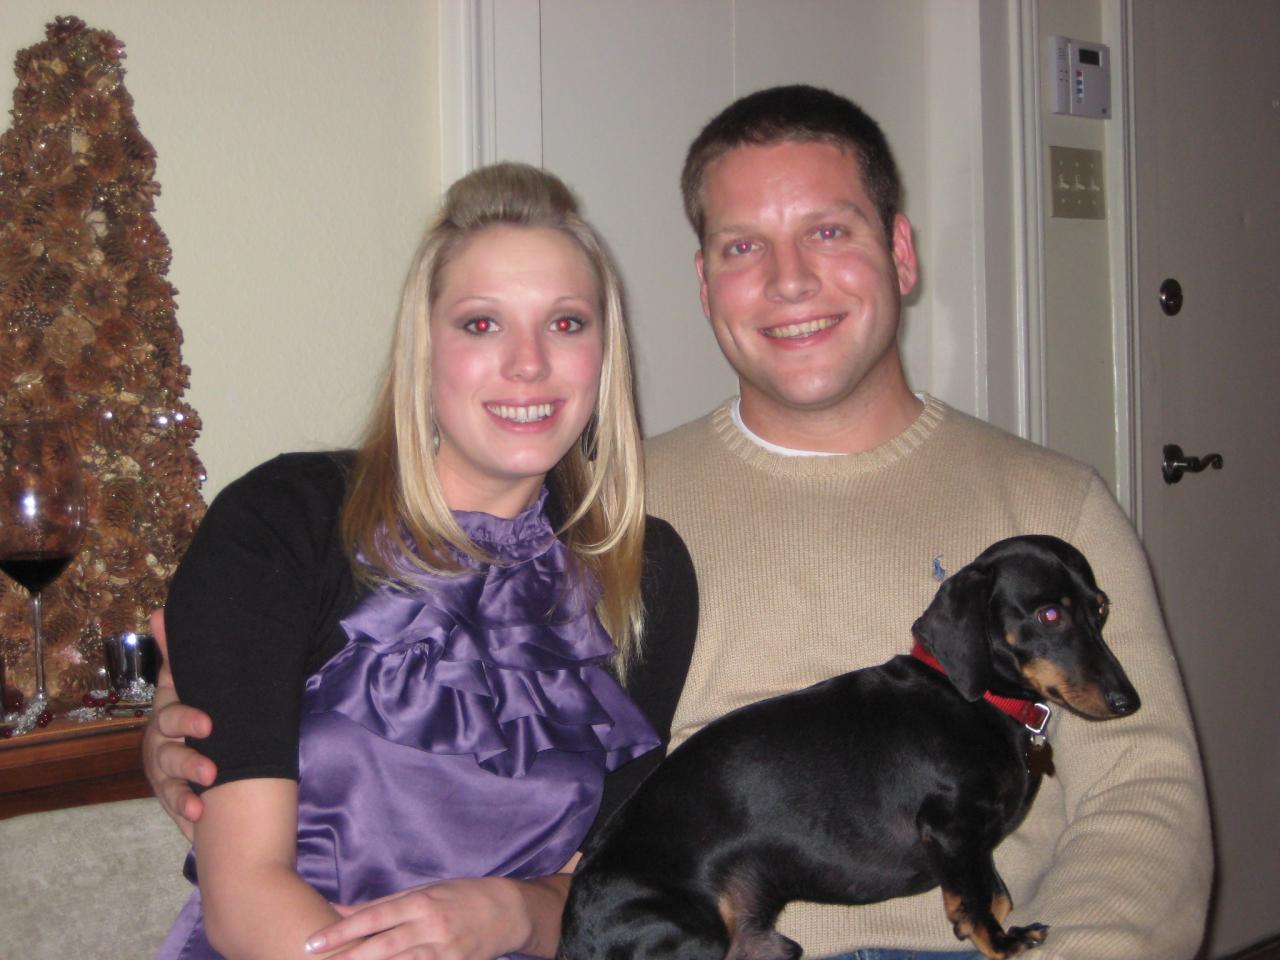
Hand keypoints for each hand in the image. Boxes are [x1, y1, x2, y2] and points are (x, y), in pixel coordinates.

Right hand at [142, 608, 216, 840]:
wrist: (213, 772)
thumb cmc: (212, 722)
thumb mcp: (210, 689)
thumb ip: (190, 656)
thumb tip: (164, 612)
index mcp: (176, 701)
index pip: (172, 685)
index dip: (179, 686)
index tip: (204, 710)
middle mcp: (164, 729)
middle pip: (167, 722)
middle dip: (186, 723)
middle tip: (209, 728)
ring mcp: (163, 762)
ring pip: (168, 762)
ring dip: (189, 767)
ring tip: (211, 775)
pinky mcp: (170, 791)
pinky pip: (173, 797)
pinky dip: (184, 803)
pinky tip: (199, 811)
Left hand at [305, 874, 570, 959]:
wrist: (508, 911)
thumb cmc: (460, 896)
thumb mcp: (422, 892)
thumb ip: (381, 903)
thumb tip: (338, 910)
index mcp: (421, 902)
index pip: (373, 917)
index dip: (341, 931)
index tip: (313, 943)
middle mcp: (430, 927)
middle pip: (381, 948)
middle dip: (347, 959)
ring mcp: (443, 951)